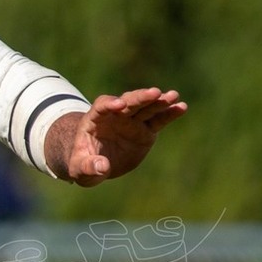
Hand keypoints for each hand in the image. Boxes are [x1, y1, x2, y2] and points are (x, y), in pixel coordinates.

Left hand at [47, 88, 186, 185]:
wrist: (96, 164)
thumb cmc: (83, 164)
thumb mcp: (80, 169)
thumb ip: (88, 167)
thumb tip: (102, 166)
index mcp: (95, 119)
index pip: (102, 106)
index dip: (110, 104)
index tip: (119, 105)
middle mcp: (115, 115)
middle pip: (128, 102)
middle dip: (141, 98)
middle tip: (155, 93)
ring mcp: (132, 121)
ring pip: (146, 108)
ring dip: (159, 101)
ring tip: (173, 96)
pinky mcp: (145, 130)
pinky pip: (158, 120)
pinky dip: (169, 113)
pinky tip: (181, 107)